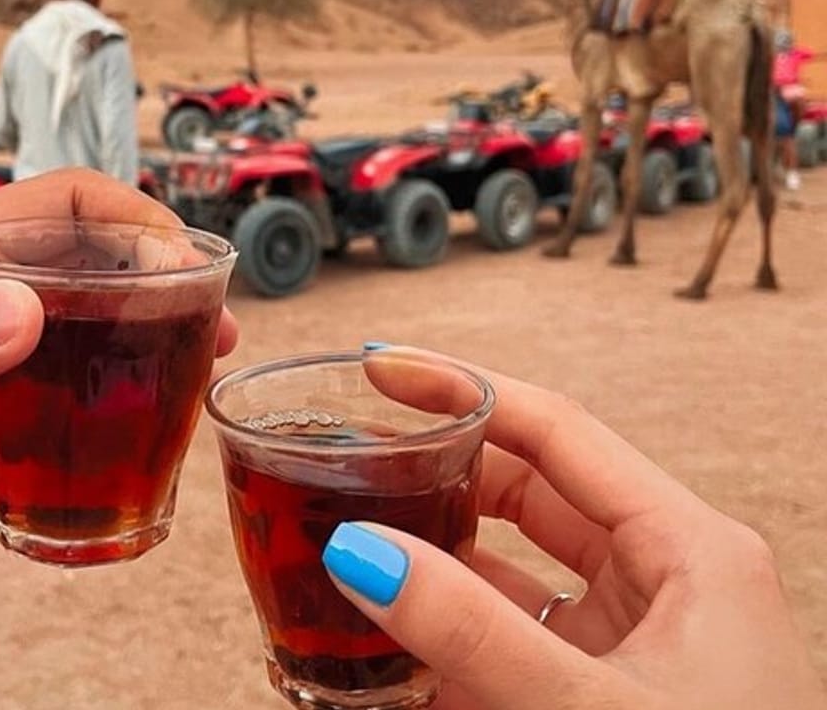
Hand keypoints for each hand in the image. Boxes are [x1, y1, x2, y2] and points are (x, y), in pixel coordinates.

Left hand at [0, 169, 238, 665]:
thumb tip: (23, 314)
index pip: (61, 204)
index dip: (136, 220)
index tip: (188, 269)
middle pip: (95, 257)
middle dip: (163, 276)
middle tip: (213, 324)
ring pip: (97, 319)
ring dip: (156, 330)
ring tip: (206, 360)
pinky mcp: (4, 420)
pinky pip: (84, 385)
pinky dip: (131, 390)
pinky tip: (158, 419)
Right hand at [323, 346, 825, 709]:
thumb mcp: (588, 708)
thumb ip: (473, 633)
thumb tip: (361, 551)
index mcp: (690, 548)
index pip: (556, 432)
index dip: (463, 389)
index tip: (379, 369)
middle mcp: (663, 577)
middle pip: (527, 488)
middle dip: (439, 471)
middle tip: (353, 462)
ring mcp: (631, 635)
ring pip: (513, 564)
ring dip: (437, 557)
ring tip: (355, 544)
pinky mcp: (599, 684)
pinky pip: (512, 635)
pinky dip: (451, 631)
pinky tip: (389, 640)